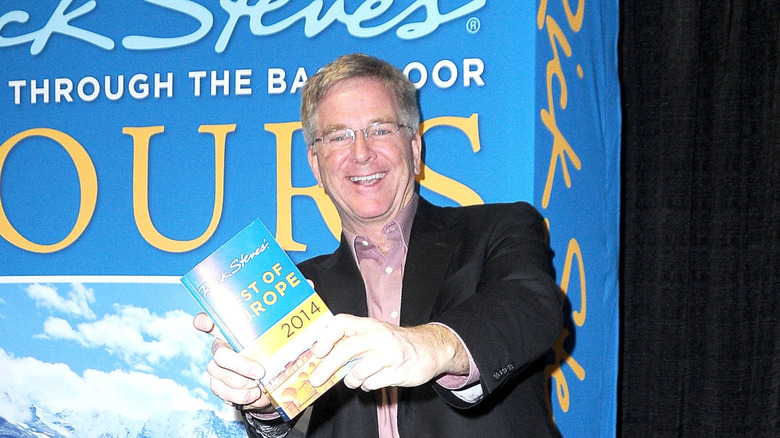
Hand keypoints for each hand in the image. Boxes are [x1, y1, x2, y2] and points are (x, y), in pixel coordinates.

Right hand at [193, 312, 274, 412]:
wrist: (264, 384)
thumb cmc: (268, 358)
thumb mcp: (272, 345)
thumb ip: (273, 337)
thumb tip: (287, 331)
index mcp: (230, 332)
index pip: (208, 320)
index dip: (204, 321)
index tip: (208, 325)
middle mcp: (219, 348)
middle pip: (220, 354)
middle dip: (241, 365)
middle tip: (260, 372)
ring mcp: (215, 367)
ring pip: (222, 375)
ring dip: (244, 383)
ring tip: (259, 385)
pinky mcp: (216, 385)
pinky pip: (224, 391)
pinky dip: (242, 395)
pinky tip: (254, 394)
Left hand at [309, 314, 468, 391]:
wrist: (430, 348)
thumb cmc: (395, 343)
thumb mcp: (375, 333)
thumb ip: (352, 341)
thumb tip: (322, 357)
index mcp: (369, 325)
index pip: (342, 322)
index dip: (327, 337)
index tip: (318, 352)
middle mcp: (379, 336)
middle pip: (346, 349)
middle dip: (327, 367)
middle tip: (316, 380)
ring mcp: (390, 354)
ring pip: (358, 371)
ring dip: (351, 380)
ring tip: (355, 379)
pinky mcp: (398, 371)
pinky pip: (372, 384)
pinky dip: (367, 386)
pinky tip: (372, 380)